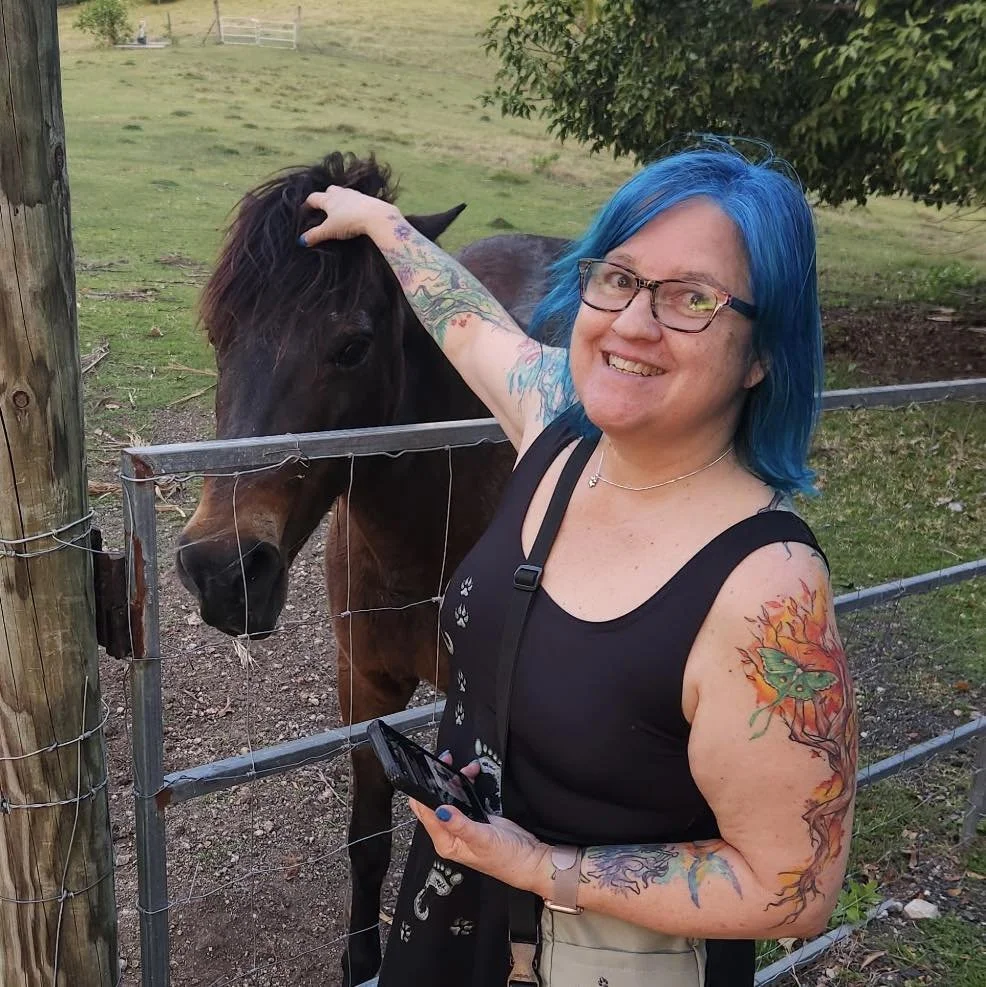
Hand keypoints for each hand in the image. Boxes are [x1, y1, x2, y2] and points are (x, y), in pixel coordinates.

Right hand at [300, 186, 395, 244]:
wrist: (376, 216)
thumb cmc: (349, 221)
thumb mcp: (330, 230)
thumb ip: (315, 235)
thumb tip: (301, 241)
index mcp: (328, 199)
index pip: (313, 198)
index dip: (307, 204)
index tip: (304, 210)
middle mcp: (340, 193)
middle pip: (329, 190)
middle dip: (325, 197)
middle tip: (323, 207)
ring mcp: (355, 195)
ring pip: (343, 193)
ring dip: (339, 199)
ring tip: (338, 209)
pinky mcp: (367, 199)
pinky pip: (356, 199)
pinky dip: (352, 204)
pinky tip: (354, 211)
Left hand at [409, 752, 552, 895]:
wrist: (529, 859)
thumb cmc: (506, 858)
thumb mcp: (482, 839)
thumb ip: (461, 825)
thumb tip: (440, 811)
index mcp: (446, 842)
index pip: (425, 814)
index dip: (422, 792)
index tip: (427, 773)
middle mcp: (449, 834)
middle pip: (433, 802)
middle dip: (437, 781)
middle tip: (445, 763)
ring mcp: (461, 824)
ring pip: (448, 796)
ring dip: (455, 780)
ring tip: (467, 768)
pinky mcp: (473, 817)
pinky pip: (462, 796)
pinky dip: (465, 784)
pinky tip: (472, 775)